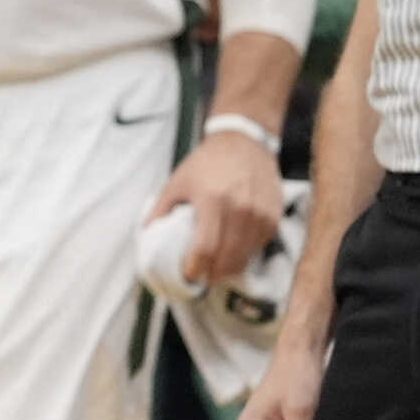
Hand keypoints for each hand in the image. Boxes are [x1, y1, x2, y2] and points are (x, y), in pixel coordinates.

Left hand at [150, 127, 282, 283]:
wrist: (244, 142)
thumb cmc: (206, 163)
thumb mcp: (177, 182)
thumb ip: (160, 210)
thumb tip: (146, 238)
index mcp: (212, 200)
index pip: (205, 249)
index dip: (195, 269)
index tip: (188, 275)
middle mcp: (240, 208)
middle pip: (226, 259)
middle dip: (212, 275)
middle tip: (201, 277)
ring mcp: (260, 214)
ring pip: (244, 258)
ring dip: (229, 268)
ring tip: (216, 268)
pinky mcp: (273, 217)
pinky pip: (258, 247)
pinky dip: (245, 254)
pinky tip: (234, 251)